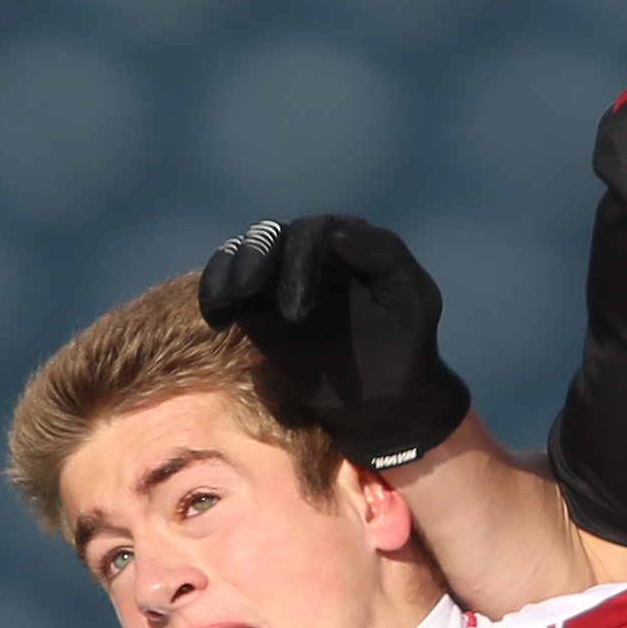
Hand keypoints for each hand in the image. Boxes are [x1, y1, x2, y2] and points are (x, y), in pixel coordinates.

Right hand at [197, 212, 471, 469]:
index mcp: (348, 239)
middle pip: (271, 237)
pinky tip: (217, 318)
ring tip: (226, 303)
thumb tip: (336, 230)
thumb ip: (383, 254)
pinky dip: (215, 294)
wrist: (382, 397)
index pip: (316, 232)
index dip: (301, 260)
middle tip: (248, 291)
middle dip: (256, 259)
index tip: (297, 313)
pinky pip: (228, 287)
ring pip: (244, 254)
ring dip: (229, 270)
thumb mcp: (411, 297)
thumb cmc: (404, 344)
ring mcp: (279, 275)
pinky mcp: (256, 305)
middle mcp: (310, 249)